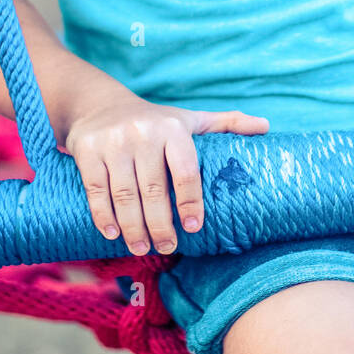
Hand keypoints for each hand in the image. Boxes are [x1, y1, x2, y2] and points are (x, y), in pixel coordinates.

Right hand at [61, 91, 269, 255]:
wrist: (99, 105)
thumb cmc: (154, 121)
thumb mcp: (189, 119)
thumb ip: (226, 124)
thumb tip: (266, 127)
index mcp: (173, 128)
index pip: (185, 170)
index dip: (190, 202)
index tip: (193, 227)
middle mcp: (143, 133)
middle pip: (153, 189)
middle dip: (160, 224)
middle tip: (167, 247)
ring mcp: (113, 142)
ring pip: (124, 194)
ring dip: (133, 227)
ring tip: (141, 248)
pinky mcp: (87, 150)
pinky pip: (96, 190)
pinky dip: (103, 215)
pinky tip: (112, 234)